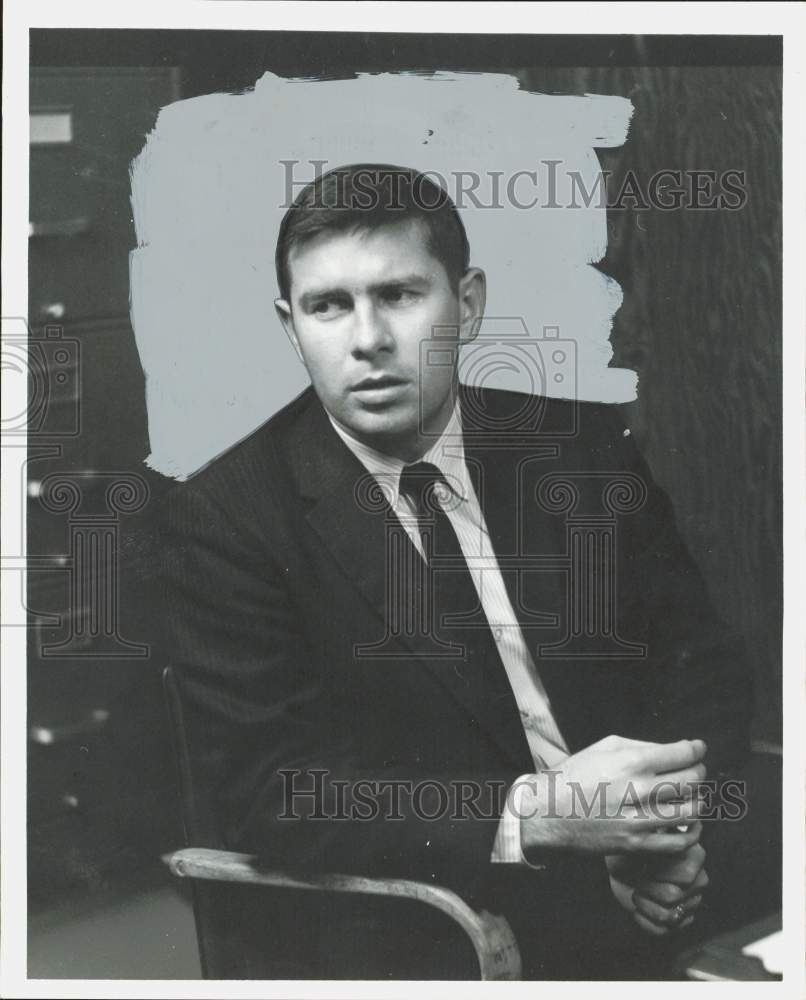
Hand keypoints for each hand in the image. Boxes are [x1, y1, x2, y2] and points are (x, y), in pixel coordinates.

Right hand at [519, 734, 706, 854]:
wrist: (548, 812)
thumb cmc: (575, 775)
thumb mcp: (603, 748)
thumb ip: (640, 746)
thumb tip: (671, 751)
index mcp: (631, 761)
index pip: (682, 754)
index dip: (696, 749)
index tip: (698, 749)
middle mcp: (638, 789)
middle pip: (692, 780)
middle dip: (699, 772)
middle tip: (695, 770)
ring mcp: (638, 820)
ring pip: (691, 811)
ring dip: (697, 801)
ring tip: (692, 797)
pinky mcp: (636, 844)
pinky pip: (678, 841)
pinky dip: (690, 831)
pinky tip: (687, 824)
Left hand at [606, 833, 708, 935]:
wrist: (619, 864)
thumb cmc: (630, 846)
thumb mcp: (641, 833)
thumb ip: (660, 828)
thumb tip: (680, 820)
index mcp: (695, 855)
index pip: (685, 876)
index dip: (657, 872)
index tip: (645, 862)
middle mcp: (698, 881)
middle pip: (673, 896)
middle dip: (647, 887)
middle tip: (639, 876)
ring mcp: (691, 903)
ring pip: (668, 916)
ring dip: (643, 903)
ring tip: (638, 890)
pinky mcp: (679, 920)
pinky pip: (663, 931)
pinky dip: (643, 919)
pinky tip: (638, 906)